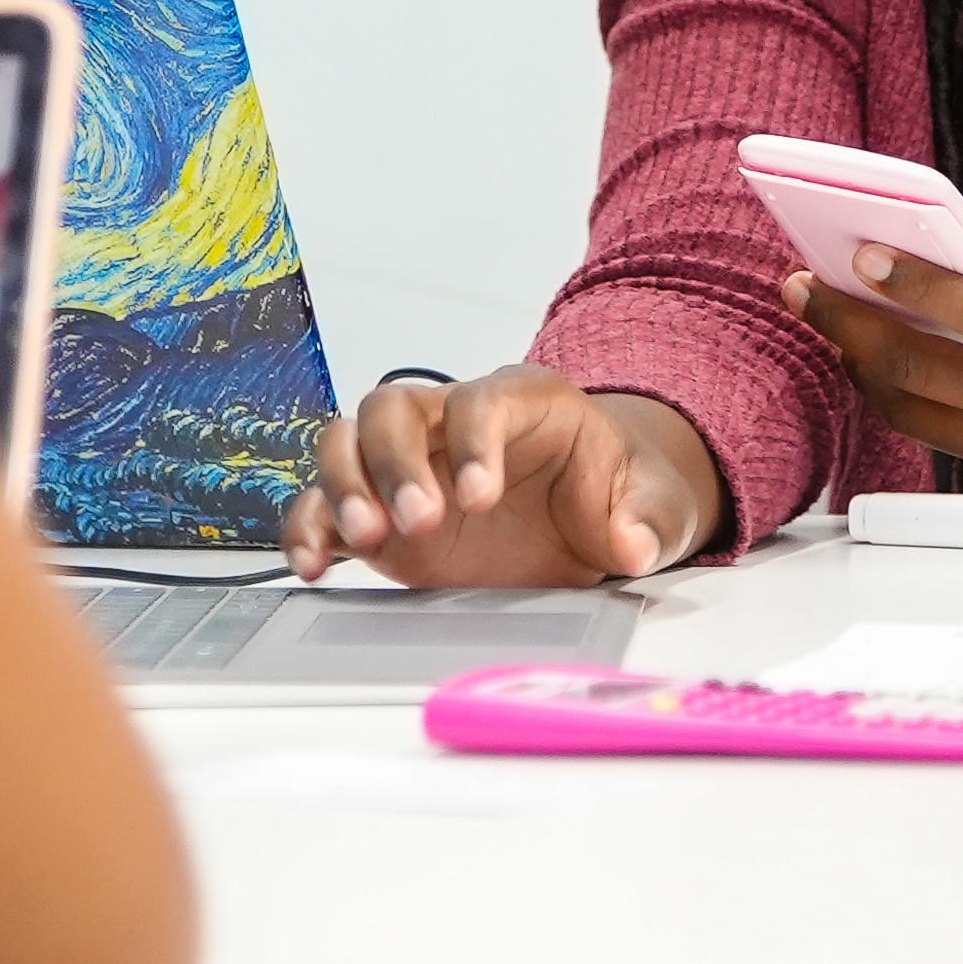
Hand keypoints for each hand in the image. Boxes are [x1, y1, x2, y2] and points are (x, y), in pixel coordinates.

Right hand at [279, 366, 724, 586]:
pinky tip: (315, 563)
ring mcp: (407, 463)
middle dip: (397, 461)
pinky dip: (310, 527)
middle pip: (395, 407)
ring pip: (347, 442)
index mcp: (523, 402)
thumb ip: (645, 518)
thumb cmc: (614, 491)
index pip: (480, 400)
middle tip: (418, 520)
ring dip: (344, 486)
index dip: (473, 441)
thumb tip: (633, 543)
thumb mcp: (652, 502)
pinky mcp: (378, 509)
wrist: (590, 515)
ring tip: (365, 540)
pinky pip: (323, 502)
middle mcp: (451, 422)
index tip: (480, 496)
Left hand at [780, 199, 962, 524]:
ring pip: (913, 415)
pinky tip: (887, 364)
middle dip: (845, 325)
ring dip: (861, 368)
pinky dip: (912, 402)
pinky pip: (949, 442)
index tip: (856, 253)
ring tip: (830, 324)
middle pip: (913, 371)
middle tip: (801, 287)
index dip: (904, 281)